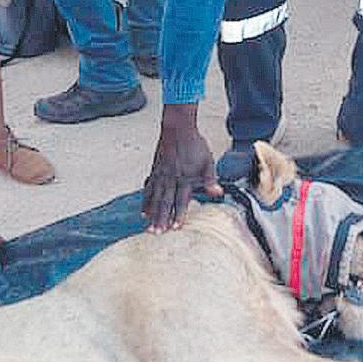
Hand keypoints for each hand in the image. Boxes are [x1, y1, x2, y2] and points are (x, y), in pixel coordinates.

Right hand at [141, 105, 221, 231]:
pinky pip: (148, 189)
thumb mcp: (207, 161)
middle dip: (161, 218)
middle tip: (157, 233)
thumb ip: (210, 179)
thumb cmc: (195, 145)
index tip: (176, 227)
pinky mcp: (154, 172)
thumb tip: (218, 193)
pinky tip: (143, 212)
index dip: (179, 213)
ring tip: (148, 227)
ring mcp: (160, 175)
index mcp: (184, 176)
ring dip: (152, 213)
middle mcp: (170, 178)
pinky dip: (145, 201)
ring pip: (154, 198)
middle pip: (164, 201)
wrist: (178, 128)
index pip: (181, 199)